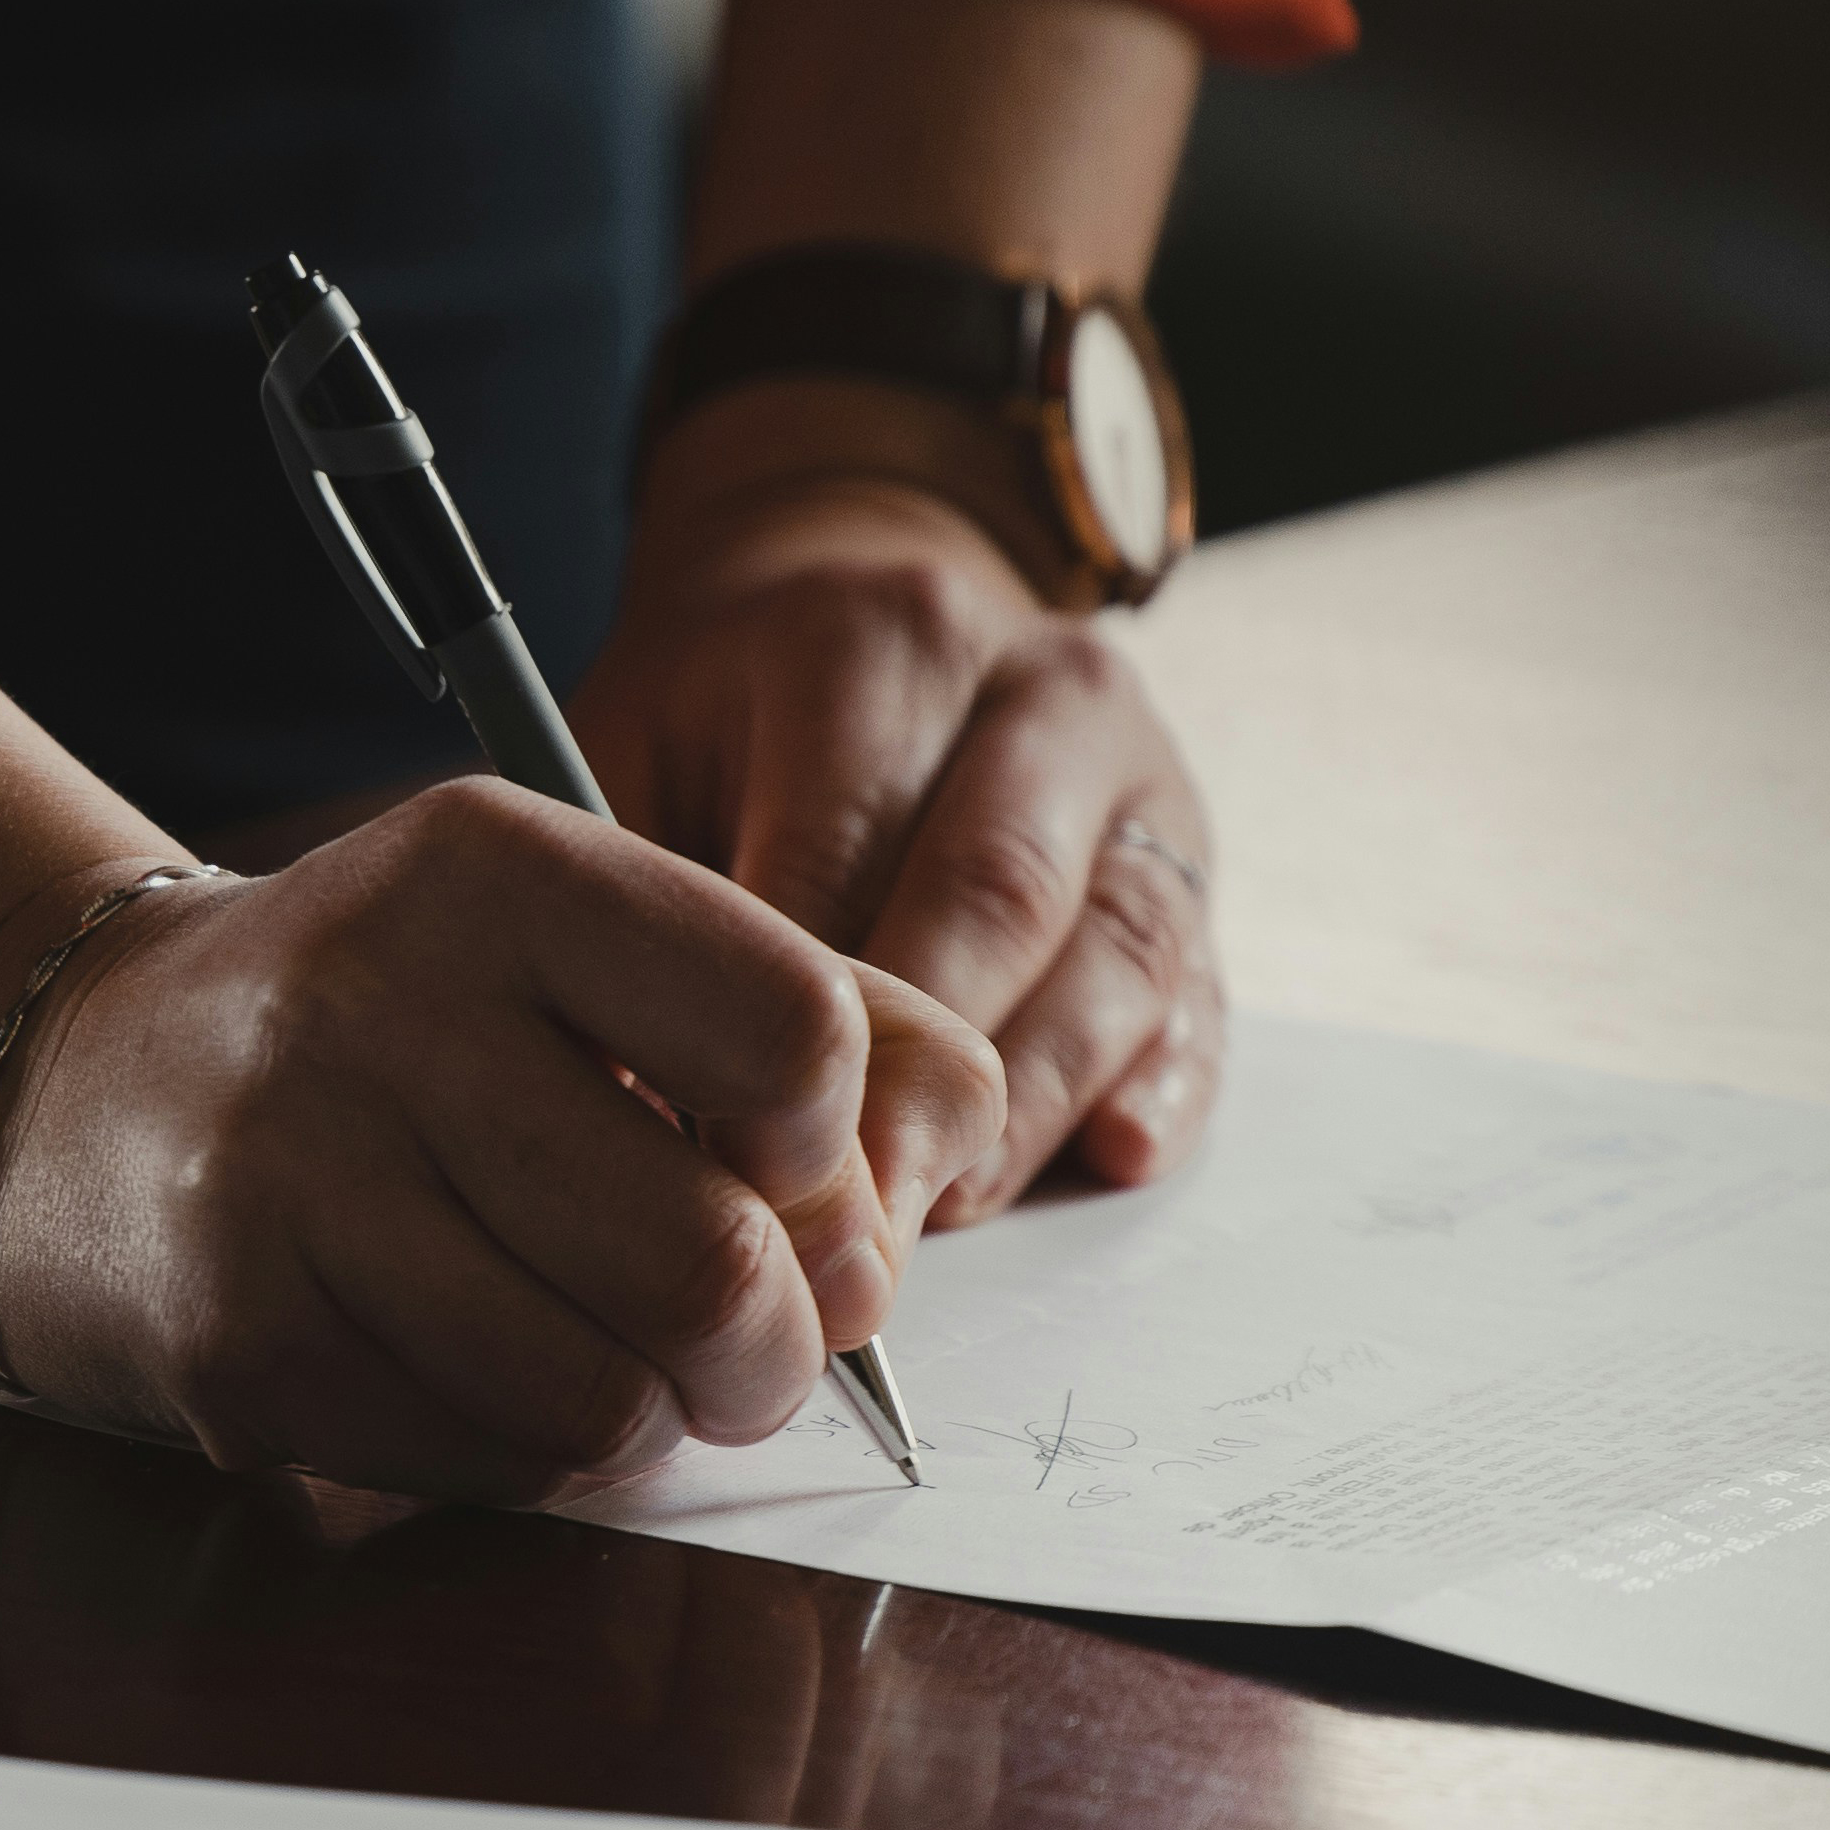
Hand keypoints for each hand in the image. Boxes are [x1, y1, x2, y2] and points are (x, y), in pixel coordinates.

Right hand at [0, 783, 1004, 1497]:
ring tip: (622, 1351)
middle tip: (755, 1336)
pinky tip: (487, 1366)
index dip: (839, 1145)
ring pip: (612, 1395)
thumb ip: (813, 1008)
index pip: (796, 1031)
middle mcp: (383, 1007)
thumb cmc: (400, 1017)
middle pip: (719, 1259)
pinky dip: (539, 1450)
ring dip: (660, 1412)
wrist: (79, 1083)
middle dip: (780, 1344)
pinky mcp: (243, 1344)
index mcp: (500, 870)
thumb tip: (954, 1155)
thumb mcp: (588, 938)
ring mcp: (295, 1185)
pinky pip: (495, 1463)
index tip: (790, 1164)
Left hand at [576, 408, 1224, 1226]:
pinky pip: (1200, 990)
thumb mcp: (634, 747)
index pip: (842, 852)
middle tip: (843, 1227)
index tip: (726, 1162)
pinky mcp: (1194, 866)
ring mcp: (1141, 778)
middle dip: (918, 1084)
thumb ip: (633, 901)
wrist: (868, 602)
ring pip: (1116, 954)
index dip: (787, 1027)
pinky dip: (1163, 1084)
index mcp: (886, 639)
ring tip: (941, 1212)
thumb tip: (629, 1108)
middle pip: (996, 900)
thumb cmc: (728, 716)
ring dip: (1031, 1107)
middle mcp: (1041, 690)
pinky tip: (1110, 1154)